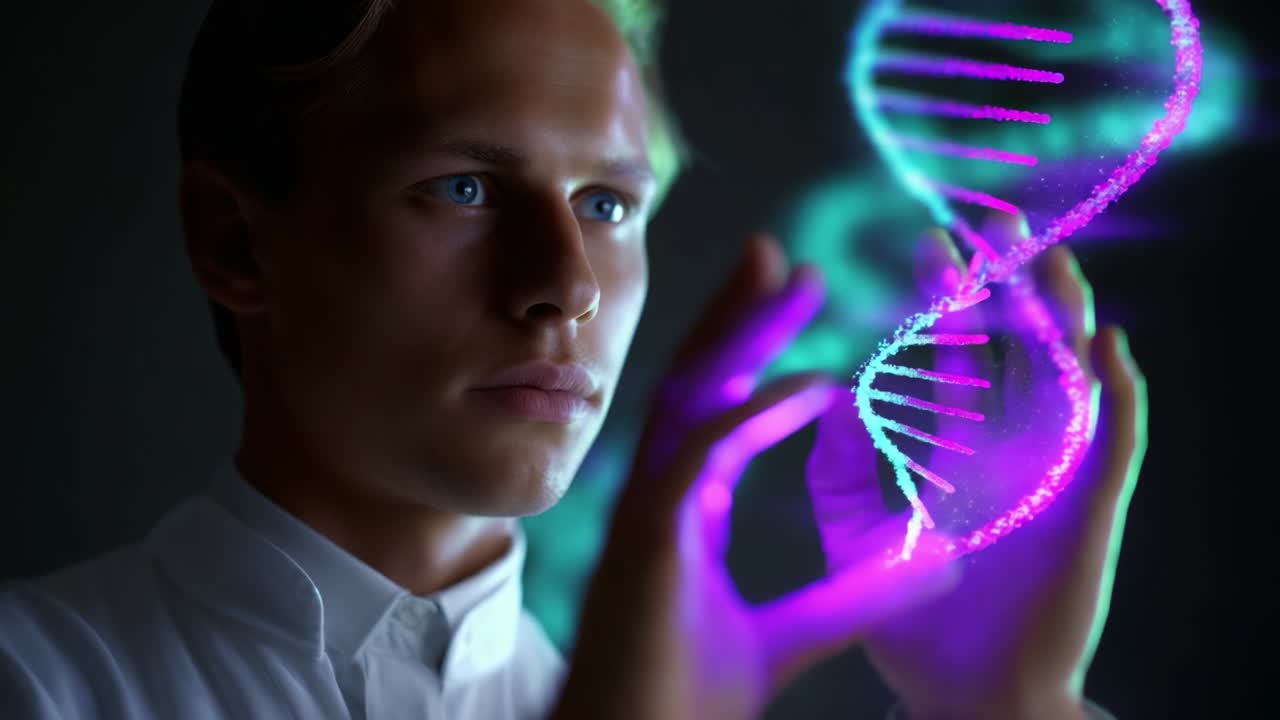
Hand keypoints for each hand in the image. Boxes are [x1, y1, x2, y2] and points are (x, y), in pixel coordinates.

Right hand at [551, 233, 957, 719]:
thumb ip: (847, 600)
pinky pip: (703, 453)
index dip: (754, 356)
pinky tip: (813, 386)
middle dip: (737, 315)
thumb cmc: (684, 705)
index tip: (802, 315)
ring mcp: (646, 510)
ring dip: (738, 332)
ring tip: (787, 274)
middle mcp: (659, 496)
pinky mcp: (648, 535)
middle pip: (697, 381)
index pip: (716, 410)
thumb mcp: (787, 638)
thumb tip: (929, 567)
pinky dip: (755, 414)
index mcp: (682, 512)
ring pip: (689, 395)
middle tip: (780, 256)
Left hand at [805, 216, 1147, 719]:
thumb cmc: (910, 621)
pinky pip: (1115, 446)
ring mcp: (1054, 476)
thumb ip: (838, 467)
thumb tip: (827, 394)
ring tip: (1048, 260)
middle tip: (996, 221)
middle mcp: (1012, 451)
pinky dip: (1118, 397)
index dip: (950, 298)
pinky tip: (1104, 349)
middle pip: (1021, 348)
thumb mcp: (857, 533)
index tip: (930, 243)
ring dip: (1065, 319)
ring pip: (1071, 379)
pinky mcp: (1088, 513)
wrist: (959, 695)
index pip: (960, 354)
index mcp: (961, 449)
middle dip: (1013, 284)